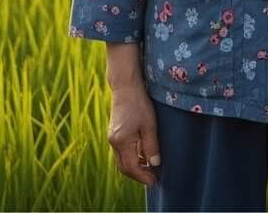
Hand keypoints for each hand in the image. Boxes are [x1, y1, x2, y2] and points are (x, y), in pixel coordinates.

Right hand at [106, 44, 161, 185]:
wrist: (125, 87)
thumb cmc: (139, 103)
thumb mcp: (149, 125)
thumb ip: (151, 146)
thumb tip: (154, 164)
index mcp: (121, 141)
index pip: (131, 167)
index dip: (143, 176)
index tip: (154, 181)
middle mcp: (114, 142)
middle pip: (124, 167)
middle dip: (138, 175)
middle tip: (152, 177)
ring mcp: (112, 138)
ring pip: (121, 160)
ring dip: (134, 167)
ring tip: (149, 168)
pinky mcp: (114, 133)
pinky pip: (121, 152)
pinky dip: (131, 157)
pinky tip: (142, 155)